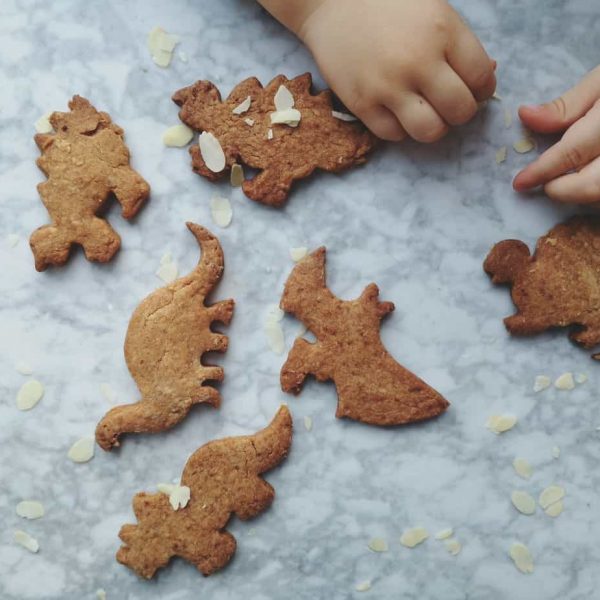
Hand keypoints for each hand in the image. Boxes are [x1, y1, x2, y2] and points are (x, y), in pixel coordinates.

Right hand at [294, 0, 495, 141]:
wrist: (331, 2)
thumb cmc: (387, 3)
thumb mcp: (432, 9)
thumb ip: (458, 44)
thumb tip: (484, 78)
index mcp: (442, 31)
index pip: (481, 79)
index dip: (482, 90)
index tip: (472, 89)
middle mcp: (418, 62)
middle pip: (460, 110)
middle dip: (460, 112)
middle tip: (449, 104)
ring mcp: (387, 86)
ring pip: (429, 131)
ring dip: (433, 127)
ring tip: (425, 113)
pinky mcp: (361, 103)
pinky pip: (393, 135)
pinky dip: (400, 128)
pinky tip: (396, 111)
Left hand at [513, 66, 599, 202]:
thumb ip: (568, 105)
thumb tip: (525, 117)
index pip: (573, 153)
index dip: (542, 171)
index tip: (520, 183)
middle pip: (594, 186)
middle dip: (564, 191)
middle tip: (548, 183)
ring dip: (586, 195)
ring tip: (570, 181)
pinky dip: (599, 193)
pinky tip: (592, 180)